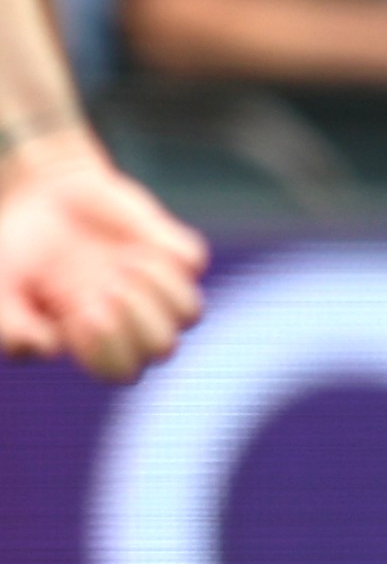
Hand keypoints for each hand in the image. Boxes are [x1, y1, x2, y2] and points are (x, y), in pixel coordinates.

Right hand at [0, 136, 205, 379]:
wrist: (37, 193)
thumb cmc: (13, 250)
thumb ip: (10, 327)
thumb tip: (49, 348)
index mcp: (90, 336)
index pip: (122, 370)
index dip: (110, 353)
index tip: (84, 316)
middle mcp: (128, 316)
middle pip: (162, 347)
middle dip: (139, 322)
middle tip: (108, 288)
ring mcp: (152, 283)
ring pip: (189, 313)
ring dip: (160, 291)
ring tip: (125, 264)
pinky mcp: (167, 248)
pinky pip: (191, 261)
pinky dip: (165, 252)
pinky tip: (135, 241)